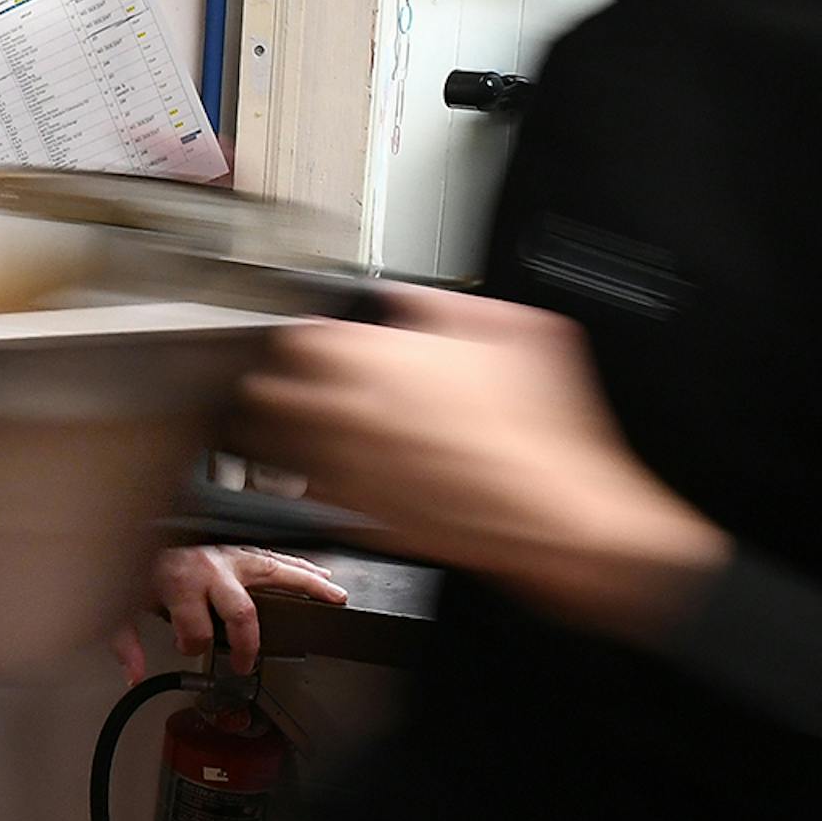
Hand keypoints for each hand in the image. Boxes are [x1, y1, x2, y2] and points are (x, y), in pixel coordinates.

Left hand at [112, 546, 347, 685]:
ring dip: (306, 586)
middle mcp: (209, 568)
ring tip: (333, 597)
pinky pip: (273, 556)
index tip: (187, 648)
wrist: (137, 515)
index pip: (195, 632)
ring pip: (273, 573)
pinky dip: (300, 566)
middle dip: (246, 643)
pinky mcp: (235, 544)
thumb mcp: (120, 599)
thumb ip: (125, 641)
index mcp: (179, 582)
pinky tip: (318, 573)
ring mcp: (226, 553)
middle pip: (241, 611)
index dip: (191, 646)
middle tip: (244, 661)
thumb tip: (134, 675)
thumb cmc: (134, 556)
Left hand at [236, 287, 727, 638]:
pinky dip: (312, 484)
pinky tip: (333, 477)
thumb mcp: (517, 332)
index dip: (304, 339)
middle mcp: (344, 409)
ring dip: (278, 437)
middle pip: (266, 391)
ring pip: (273, 447)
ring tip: (290, 433)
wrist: (555, 519)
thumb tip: (416, 301)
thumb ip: (448, 307)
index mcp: (372, 356)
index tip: (316, 345)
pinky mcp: (356, 516)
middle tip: (293, 388)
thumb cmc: (542, 432)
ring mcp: (345, 467)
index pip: (297, 336)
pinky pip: (308, 495)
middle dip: (277, 387)